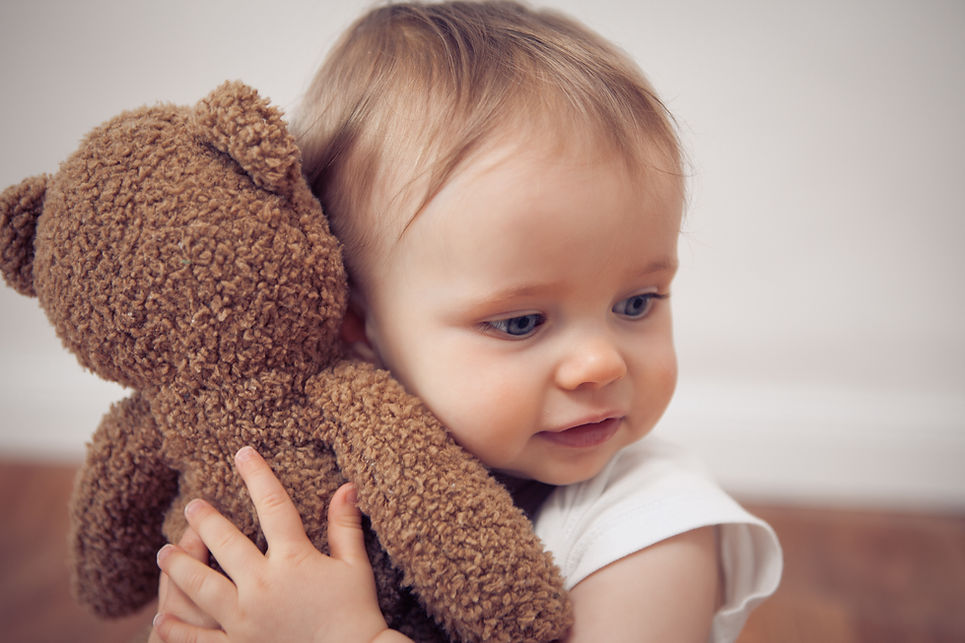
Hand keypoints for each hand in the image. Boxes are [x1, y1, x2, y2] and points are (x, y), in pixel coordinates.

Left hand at [153, 446, 408, 642]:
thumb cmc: (357, 613)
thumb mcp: (355, 566)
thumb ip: (345, 526)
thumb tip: (346, 486)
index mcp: (295, 559)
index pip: (273, 505)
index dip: (257, 476)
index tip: (244, 454)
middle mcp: (264, 584)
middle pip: (226, 542)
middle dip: (206, 520)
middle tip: (192, 506)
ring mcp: (247, 618)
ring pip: (201, 587)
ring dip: (180, 567)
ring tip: (164, 553)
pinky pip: (199, 638)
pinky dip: (177, 629)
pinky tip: (160, 618)